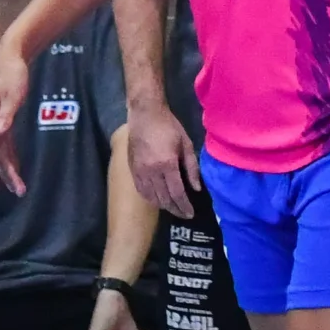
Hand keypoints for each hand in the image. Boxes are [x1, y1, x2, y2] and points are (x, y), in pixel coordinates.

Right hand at [0, 38, 32, 194]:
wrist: (10, 55)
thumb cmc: (13, 72)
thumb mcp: (13, 92)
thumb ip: (6, 114)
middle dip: (5, 175)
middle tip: (18, 192)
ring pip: (1, 152)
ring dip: (9, 169)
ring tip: (18, 187)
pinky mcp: (4, 119)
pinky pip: (6, 144)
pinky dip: (11, 157)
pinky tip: (16, 167)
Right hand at [127, 103, 201, 218]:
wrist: (145, 115)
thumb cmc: (169, 127)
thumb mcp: (186, 144)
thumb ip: (192, 168)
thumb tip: (196, 188)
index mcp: (167, 164)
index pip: (177, 192)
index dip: (184, 206)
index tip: (190, 213)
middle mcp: (152, 171)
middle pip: (164, 198)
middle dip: (175, 209)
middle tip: (184, 214)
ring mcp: (140, 171)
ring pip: (152, 197)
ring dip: (163, 206)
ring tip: (173, 208)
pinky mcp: (133, 170)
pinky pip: (141, 190)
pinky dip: (150, 199)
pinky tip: (157, 201)